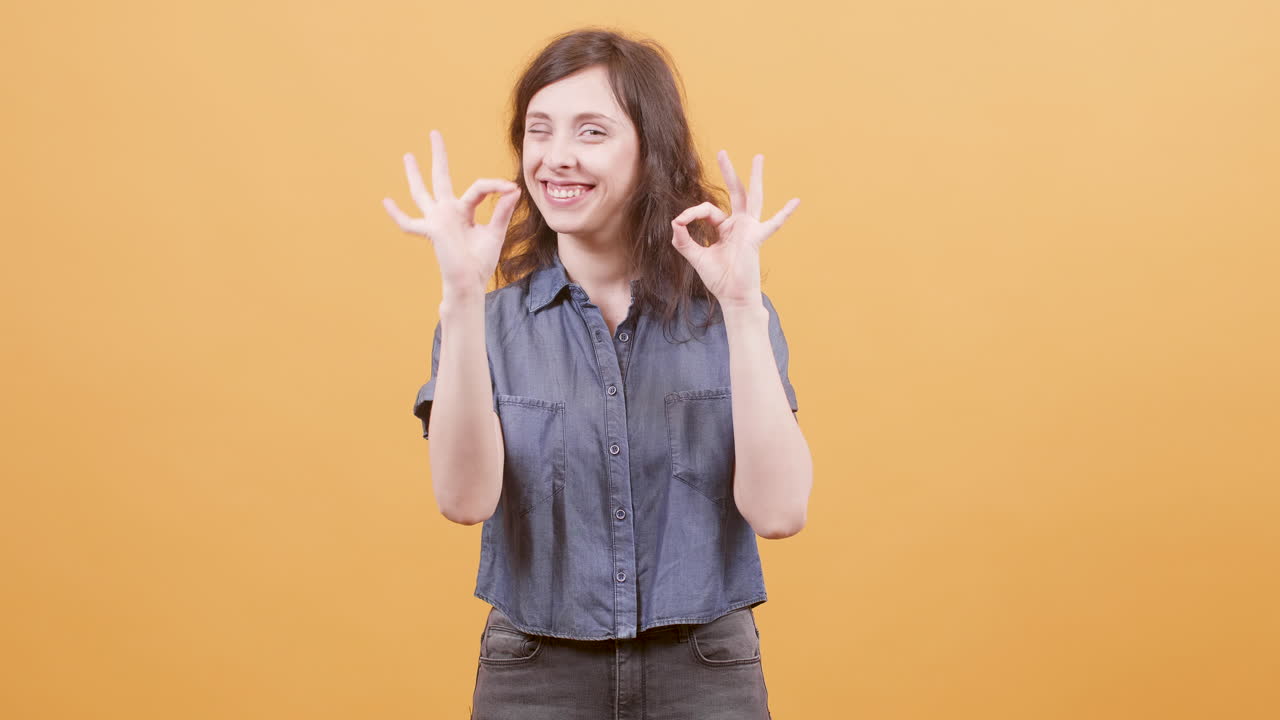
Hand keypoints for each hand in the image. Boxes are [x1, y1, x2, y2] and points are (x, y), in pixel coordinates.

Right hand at [383, 129, 520, 292]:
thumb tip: (514, 190)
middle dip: (439, 155)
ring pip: (421, 192)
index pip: (478, 189)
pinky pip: (409, 223)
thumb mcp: (495, 233)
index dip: (495, 187)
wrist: (470, 281)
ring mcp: (436, 219)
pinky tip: (386, 201)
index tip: (511, 188)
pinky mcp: (431, 230)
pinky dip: (397, 214)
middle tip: (434, 133)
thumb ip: (502, 212)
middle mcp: (448, 211)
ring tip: (408, 155)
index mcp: (465, 210)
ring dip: (414, 174)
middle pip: (441, 177)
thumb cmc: (480, 261)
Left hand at [670, 150, 799, 307]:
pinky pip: (772, 224)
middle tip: (722, 152)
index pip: (707, 210)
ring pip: (752, 197)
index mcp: (724, 228)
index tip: (680, 223)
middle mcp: (738, 225)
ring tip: (758, 157)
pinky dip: (784, 214)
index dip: (691, 213)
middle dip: (729, 172)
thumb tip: (674, 221)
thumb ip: (683, 240)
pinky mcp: (755, 238)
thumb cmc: (719, 278)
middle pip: (734, 193)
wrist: (733, 296)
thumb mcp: (696, 257)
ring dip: (754, 177)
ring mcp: (749, 229)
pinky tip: (796, 202)